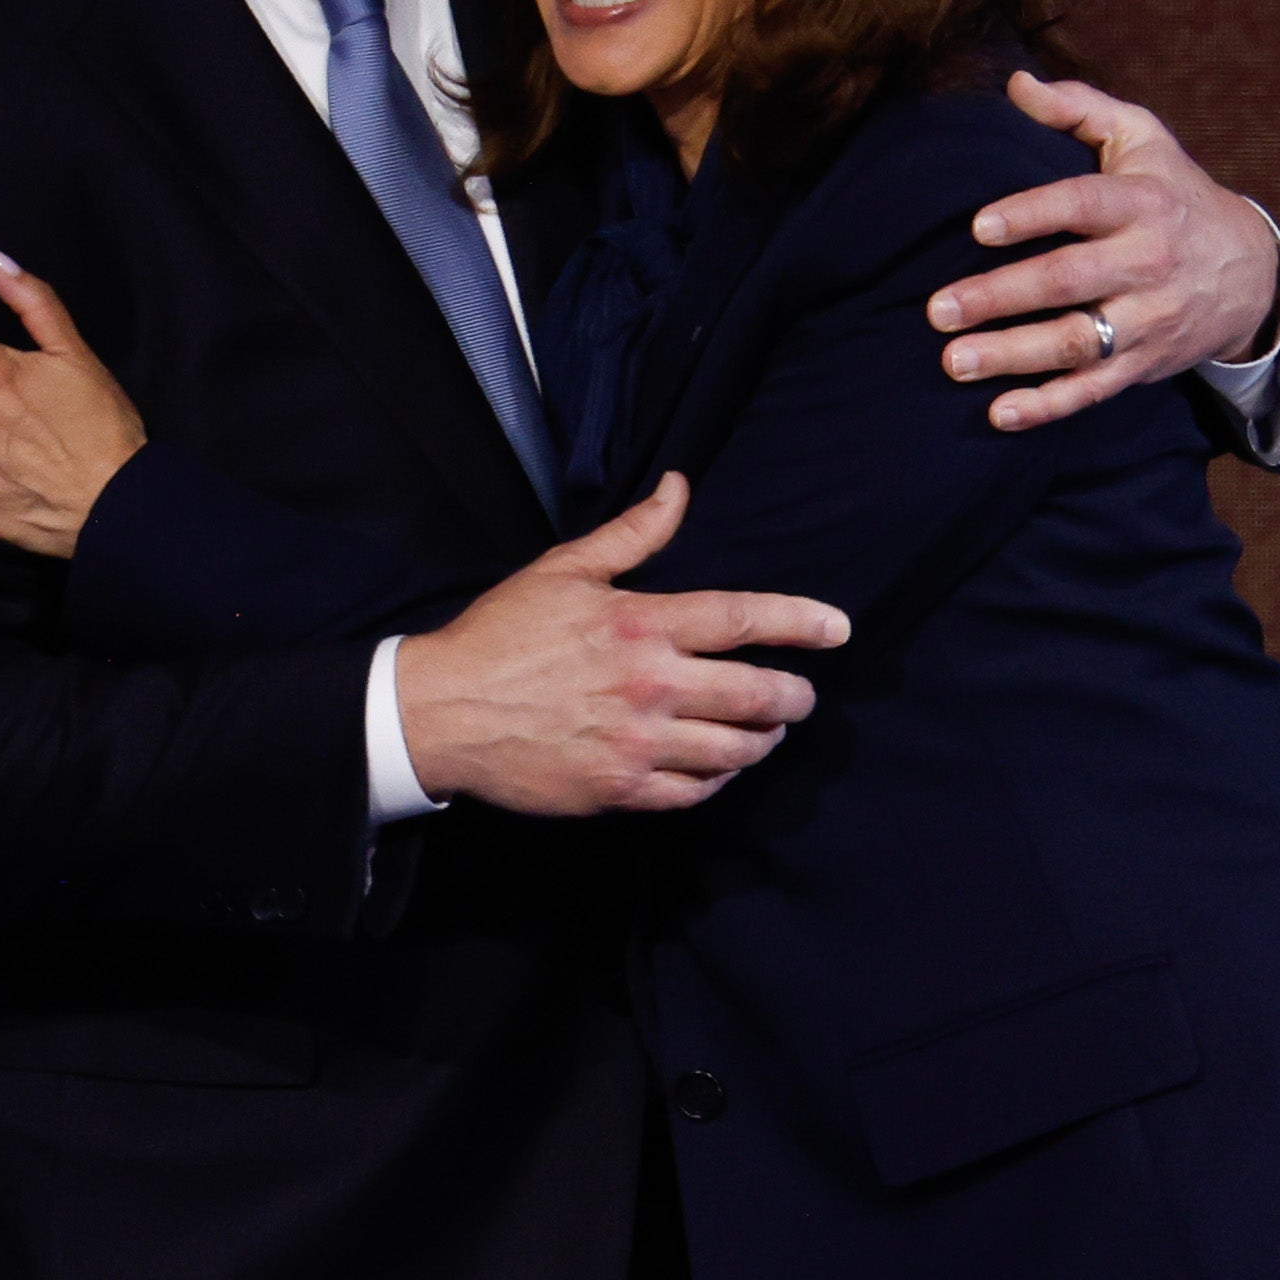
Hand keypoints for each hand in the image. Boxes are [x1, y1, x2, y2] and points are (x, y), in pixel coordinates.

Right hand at [395, 475, 851, 816]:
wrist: (442, 712)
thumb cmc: (501, 635)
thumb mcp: (564, 569)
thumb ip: (634, 533)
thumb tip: (679, 487)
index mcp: (641, 624)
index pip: (743, 620)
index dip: (801, 622)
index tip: (838, 629)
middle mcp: (650, 685)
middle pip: (756, 695)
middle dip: (793, 697)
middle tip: (801, 697)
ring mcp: (637, 743)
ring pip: (734, 750)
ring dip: (763, 741)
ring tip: (766, 732)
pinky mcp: (619, 788)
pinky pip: (693, 792)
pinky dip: (718, 780)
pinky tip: (719, 768)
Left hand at [921, 72, 1279, 430]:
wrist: (1251, 273)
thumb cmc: (1175, 194)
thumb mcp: (1143, 138)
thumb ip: (1079, 107)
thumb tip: (1014, 83)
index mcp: (1141, 202)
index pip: (1080, 205)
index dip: (1030, 215)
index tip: (977, 227)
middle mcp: (1147, 262)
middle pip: (1068, 281)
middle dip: (1000, 296)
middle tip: (938, 309)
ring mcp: (1147, 319)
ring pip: (1076, 343)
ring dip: (1012, 356)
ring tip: (953, 361)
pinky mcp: (1144, 364)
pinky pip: (1093, 390)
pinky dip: (1048, 406)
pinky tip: (999, 413)